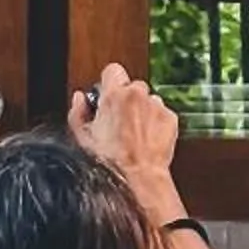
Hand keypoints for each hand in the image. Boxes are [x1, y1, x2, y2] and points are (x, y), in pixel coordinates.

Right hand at [70, 61, 180, 216]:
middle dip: (127, 99)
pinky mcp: (170, 118)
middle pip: (132, 86)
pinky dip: (155, 123)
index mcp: (114, 95)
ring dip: (142, 111)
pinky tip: (146, 139)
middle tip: (119, 121)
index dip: (109, 83)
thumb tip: (79, 99)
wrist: (139, 178)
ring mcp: (156, 106)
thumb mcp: (82, 136)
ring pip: (148, 100)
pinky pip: (161, 113)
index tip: (107, 96)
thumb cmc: (110, 162)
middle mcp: (138, 95)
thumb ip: (78, 111)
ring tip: (134, 134)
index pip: (113, 70)